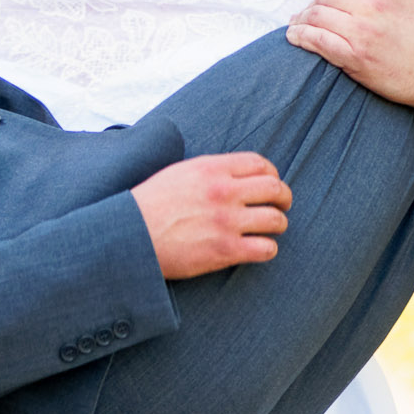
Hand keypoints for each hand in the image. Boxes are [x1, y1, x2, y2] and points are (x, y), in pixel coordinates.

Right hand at [132, 152, 291, 278]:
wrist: (129, 236)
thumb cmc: (150, 205)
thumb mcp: (179, 173)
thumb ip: (210, 170)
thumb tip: (235, 173)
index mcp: (211, 168)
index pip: (259, 163)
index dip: (272, 174)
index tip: (270, 183)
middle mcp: (223, 192)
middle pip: (274, 189)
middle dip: (284, 198)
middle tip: (281, 206)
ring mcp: (226, 222)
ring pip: (276, 220)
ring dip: (278, 225)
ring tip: (272, 229)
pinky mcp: (224, 250)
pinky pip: (266, 248)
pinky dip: (268, 249)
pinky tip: (259, 248)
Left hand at [285, 0, 413, 114]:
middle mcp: (371, 3)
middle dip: (316, 3)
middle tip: (312, 12)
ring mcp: (361, 31)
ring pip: (317, 16)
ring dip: (303, 19)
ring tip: (298, 23)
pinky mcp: (355, 57)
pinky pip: (317, 41)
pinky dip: (301, 37)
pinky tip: (294, 36)